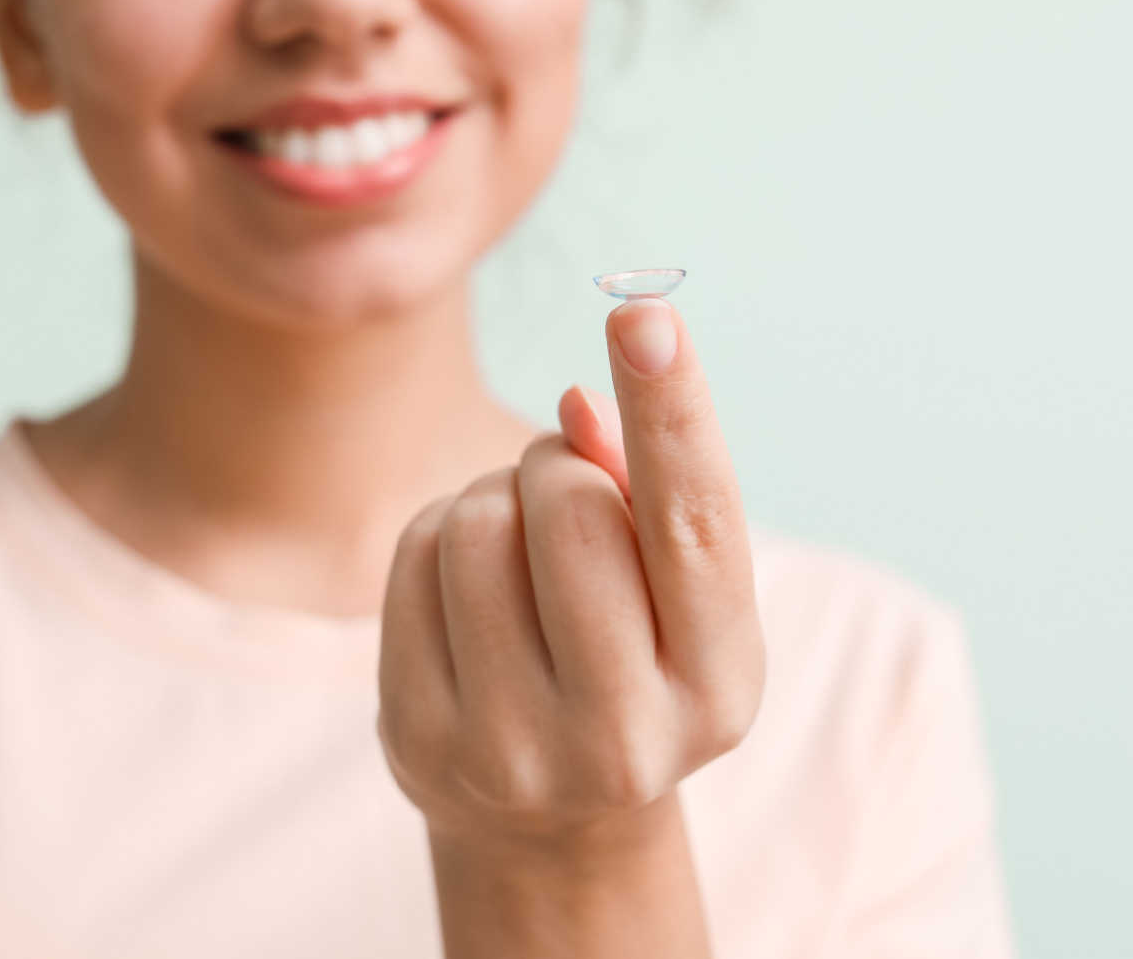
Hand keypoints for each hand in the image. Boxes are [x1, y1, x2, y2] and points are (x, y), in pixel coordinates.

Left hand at [377, 298, 764, 858]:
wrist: (550, 818)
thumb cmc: (630, 663)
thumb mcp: (672, 596)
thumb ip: (646, 495)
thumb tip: (575, 406)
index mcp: (719, 686)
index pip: (695, 525)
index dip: (672, 411)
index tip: (642, 312)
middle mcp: (625, 735)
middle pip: (566, 504)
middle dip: (559, 464)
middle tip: (564, 492)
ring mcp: (511, 746)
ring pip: (477, 521)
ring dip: (496, 498)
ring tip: (518, 552)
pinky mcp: (419, 735)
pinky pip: (413, 554)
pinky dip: (438, 538)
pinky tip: (468, 591)